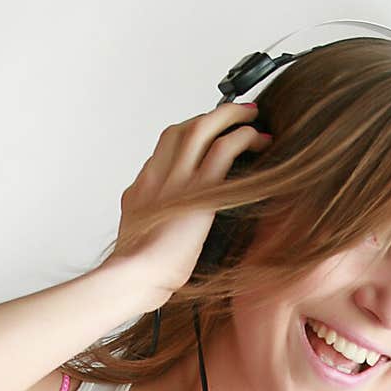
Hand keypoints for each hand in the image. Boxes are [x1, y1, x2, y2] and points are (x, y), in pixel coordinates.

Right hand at [108, 102, 272, 309]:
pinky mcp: (198, 189)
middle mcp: (157, 176)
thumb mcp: (141, 243)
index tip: (207, 136)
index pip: (164, 150)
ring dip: (229, 116)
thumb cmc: (141, 272)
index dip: (189, 135)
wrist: (135, 276)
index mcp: (142, 189)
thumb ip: (156, 229)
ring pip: (202, 128)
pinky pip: (223, 148)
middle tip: (233, 115)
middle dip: (210, 117)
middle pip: (181, 130)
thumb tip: (172, 232)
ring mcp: (176, 179)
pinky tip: (255, 138)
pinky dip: (242, 136)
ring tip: (251, 116)